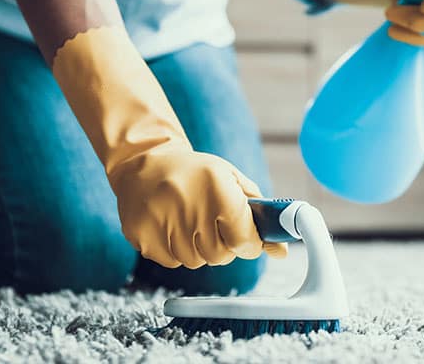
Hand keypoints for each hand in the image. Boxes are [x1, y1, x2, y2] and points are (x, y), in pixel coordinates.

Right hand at [51, 26, 287, 270]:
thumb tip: (281, 251)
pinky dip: (175, 250)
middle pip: (219, 256)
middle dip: (223, 246)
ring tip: (190, 220)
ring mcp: (162, 222)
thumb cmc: (196, 173)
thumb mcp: (230, 179)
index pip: (244, 239)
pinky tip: (171, 225)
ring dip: (198, 248)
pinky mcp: (141, 235)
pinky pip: (171, 261)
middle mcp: (189, 205)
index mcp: (217, 189)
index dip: (249, 244)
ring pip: (195, 262)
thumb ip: (258, 214)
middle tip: (214, 225)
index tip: (246, 239)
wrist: (144, 161)